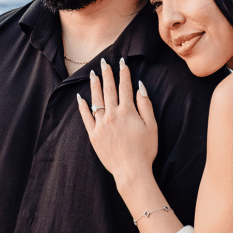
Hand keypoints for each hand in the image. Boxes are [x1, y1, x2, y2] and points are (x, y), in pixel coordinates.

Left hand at [77, 58, 158, 182]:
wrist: (131, 170)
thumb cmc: (145, 150)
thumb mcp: (152, 126)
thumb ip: (145, 105)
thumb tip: (140, 86)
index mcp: (128, 111)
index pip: (125, 87)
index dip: (123, 73)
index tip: (121, 62)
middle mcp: (112, 115)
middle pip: (109, 90)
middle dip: (107, 74)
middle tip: (103, 62)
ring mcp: (101, 124)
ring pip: (96, 100)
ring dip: (94, 86)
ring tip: (92, 74)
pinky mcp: (93, 135)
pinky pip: (85, 117)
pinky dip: (82, 106)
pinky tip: (80, 97)